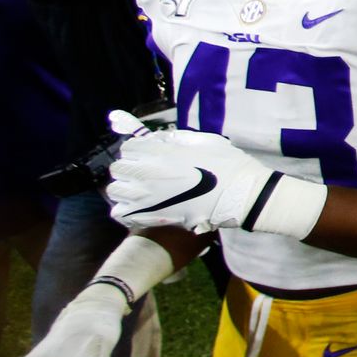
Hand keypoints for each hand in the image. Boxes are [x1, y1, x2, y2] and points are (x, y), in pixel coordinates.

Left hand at [103, 111, 325, 237]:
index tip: (147, 155)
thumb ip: (176, 139)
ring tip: (139, 191)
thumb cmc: (228, 164)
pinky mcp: (151, 217)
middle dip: (129, 168)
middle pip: (118, 169)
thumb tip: (160, 140)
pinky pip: (121, 213)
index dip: (137, 150)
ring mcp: (147, 197)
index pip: (128, 148)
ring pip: (115, 191)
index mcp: (160, 152)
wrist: (241, 194)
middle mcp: (148, 173)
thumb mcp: (204, 141)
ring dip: (125, 188)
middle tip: (144, 172)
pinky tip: (138, 208)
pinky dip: (125, 210)